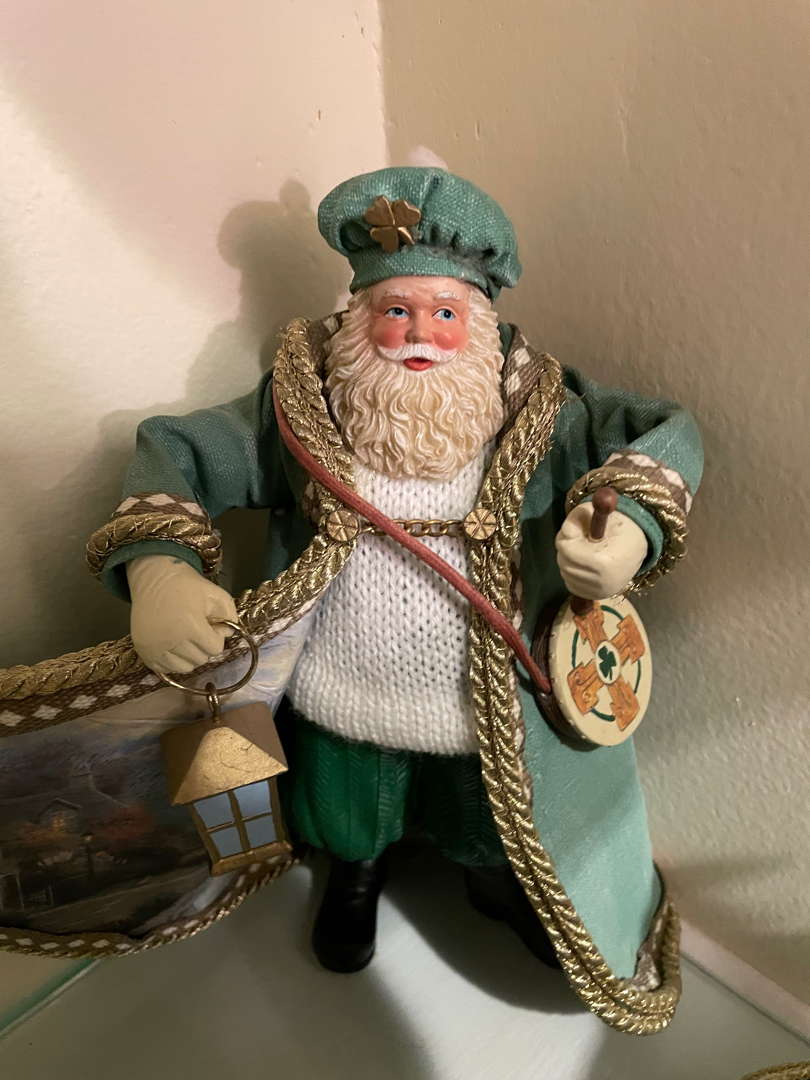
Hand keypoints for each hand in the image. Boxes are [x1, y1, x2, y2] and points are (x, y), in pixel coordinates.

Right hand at [127, 555, 237, 673]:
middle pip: (200, 660)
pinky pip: (166, 669)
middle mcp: (171, 642)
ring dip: (189, 656)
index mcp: (190, 627)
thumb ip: (230, 615)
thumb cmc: (186, 586)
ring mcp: (154, 649)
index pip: (215, 649)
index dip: (215, 636)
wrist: (153, 580)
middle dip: (203, 646)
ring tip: (185, 638)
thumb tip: (227, 635)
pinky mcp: (143, 652)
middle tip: (197, 630)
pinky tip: (172, 645)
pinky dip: (172, 661)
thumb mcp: (215, 593)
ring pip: (184, 668)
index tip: (208, 624)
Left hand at [555, 504, 647, 599]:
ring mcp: (600, 591)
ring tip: (582, 552)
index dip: (564, 539)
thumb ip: (576, 519)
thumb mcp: (599, 515)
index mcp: (603, 562)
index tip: (572, 533)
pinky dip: (572, 574)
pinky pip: (571, 585)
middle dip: (565, 550)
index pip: (567, 551)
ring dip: (568, 561)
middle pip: (565, 564)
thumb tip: (565, 534)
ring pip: (566, 575)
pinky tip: (584, 564)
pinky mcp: (598, 596)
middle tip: (576, 541)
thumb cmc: (620, 528)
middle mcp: (602, 582)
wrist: (639, 548)